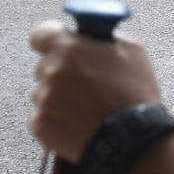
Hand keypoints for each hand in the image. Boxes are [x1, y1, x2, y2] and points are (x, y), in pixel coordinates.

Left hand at [28, 21, 162, 160]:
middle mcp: (50, 70)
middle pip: (45, 66)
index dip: (50, 39)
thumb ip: (104, 38)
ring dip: (60, 96)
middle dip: (61, 71)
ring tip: (86, 107)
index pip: (41, 34)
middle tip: (84, 83)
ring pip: (44, 92)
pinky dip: (57, 119)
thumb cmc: (134, 94)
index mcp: (69, 48)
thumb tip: (92, 37)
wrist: (130, 139)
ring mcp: (43, 99)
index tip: (59, 46)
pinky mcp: (40, 125)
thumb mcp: (132, 51)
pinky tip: (79, 122)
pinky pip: (43, 116)